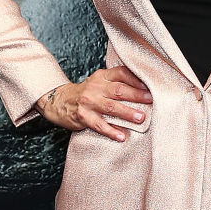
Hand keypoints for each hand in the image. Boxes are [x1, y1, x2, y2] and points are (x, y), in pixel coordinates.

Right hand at [35, 65, 151, 139]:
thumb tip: (144, 88)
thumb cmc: (87, 93)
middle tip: (151, 100)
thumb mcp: (99, 81)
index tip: (150, 86)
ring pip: (110, 107)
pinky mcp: (82, 116)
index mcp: (102, 76)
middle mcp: (95, 87)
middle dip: (136, 95)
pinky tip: (121, 136)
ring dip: (127, 113)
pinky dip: (111, 131)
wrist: (59, 101)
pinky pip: (99, 125)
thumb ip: (117, 82)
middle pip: (119, 90)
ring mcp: (88, 102)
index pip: (121, 73)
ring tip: (140, 118)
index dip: (136, 79)